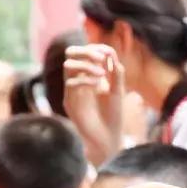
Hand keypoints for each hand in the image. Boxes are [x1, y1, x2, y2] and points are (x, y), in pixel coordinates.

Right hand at [63, 44, 125, 161]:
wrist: (107, 138)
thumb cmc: (113, 116)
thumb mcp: (118, 91)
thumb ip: (116, 73)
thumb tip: (111, 53)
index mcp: (90, 75)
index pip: (85, 52)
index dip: (95, 49)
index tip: (108, 54)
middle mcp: (79, 80)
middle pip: (71, 54)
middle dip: (85, 51)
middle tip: (101, 58)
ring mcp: (73, 90)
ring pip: (68, 65)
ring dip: (86, 65)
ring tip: (102, 75)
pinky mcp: (69, 102)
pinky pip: (70, 82)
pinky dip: (85, 79)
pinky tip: (98, 86)